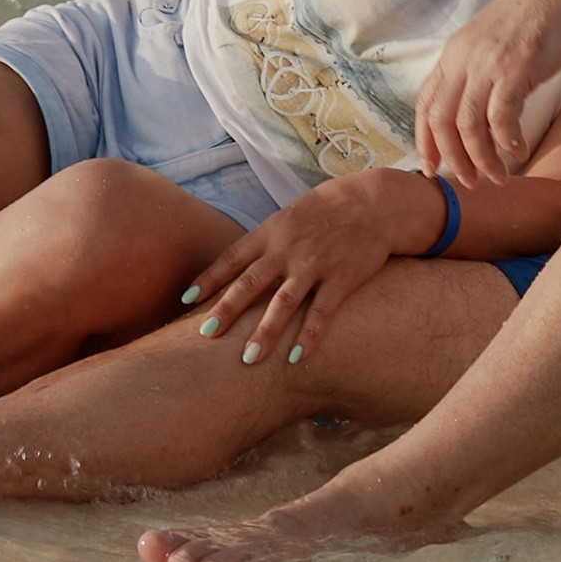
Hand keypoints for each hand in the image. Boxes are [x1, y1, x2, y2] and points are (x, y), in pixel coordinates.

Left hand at [180, 169, 443, 363]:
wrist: (376, 202)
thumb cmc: (330, 210)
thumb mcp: (291, 216)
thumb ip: (267, 241)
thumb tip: (240, 266)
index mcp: (272, 232)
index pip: (232, 257)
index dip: (208, 278)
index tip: (185, 300)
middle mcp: (288, 248)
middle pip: (250, 283)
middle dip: (226, 310)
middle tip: (204, 336)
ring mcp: (315, 264)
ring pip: (283, 303)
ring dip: (265, 332)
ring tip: (249, 359)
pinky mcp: (343, 278)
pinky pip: (323, 312)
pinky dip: (309, 336)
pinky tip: (296, 358)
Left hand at [416, 0, 560, 186]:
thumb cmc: (534, 19)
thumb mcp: (489, 44)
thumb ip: (475, 75)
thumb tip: (472, 120)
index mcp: (453, 54)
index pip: (426, 105)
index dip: (425, 142)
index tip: (433, 168)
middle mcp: (463, 58)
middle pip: (442, 121)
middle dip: (453, 159)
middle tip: (470, 183)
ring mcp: (488, 63)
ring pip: (470, 125)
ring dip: (482, 159)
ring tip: (499, 176)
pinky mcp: (516, 67)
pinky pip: (502, 117)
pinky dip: (508, 142)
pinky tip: (519, 151)